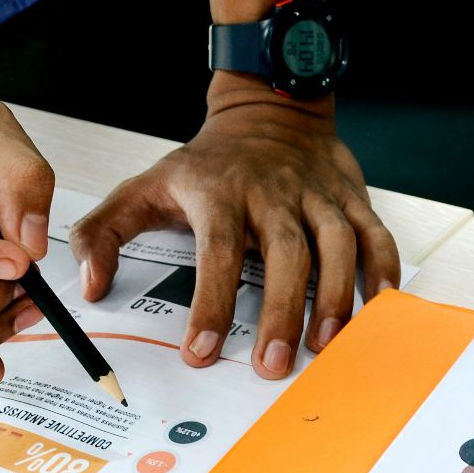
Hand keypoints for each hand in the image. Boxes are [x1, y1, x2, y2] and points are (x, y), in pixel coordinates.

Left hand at [70, 76, 400, 378]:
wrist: (266, 108)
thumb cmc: (207, 164)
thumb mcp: (144, 187)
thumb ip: (104, 234)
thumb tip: (90, 286)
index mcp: (219, 192)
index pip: (215, 251)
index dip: (211, 303)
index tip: (202, 351)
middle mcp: (272, 191)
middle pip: (283, 252)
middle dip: (281, 311)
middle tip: (273, 365)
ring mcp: (316, 193)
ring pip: (336, 243)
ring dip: (334, 296)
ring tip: (325, 345)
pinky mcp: (350, 196)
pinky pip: (374, 233)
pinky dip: (383, 270)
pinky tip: (379, 308)